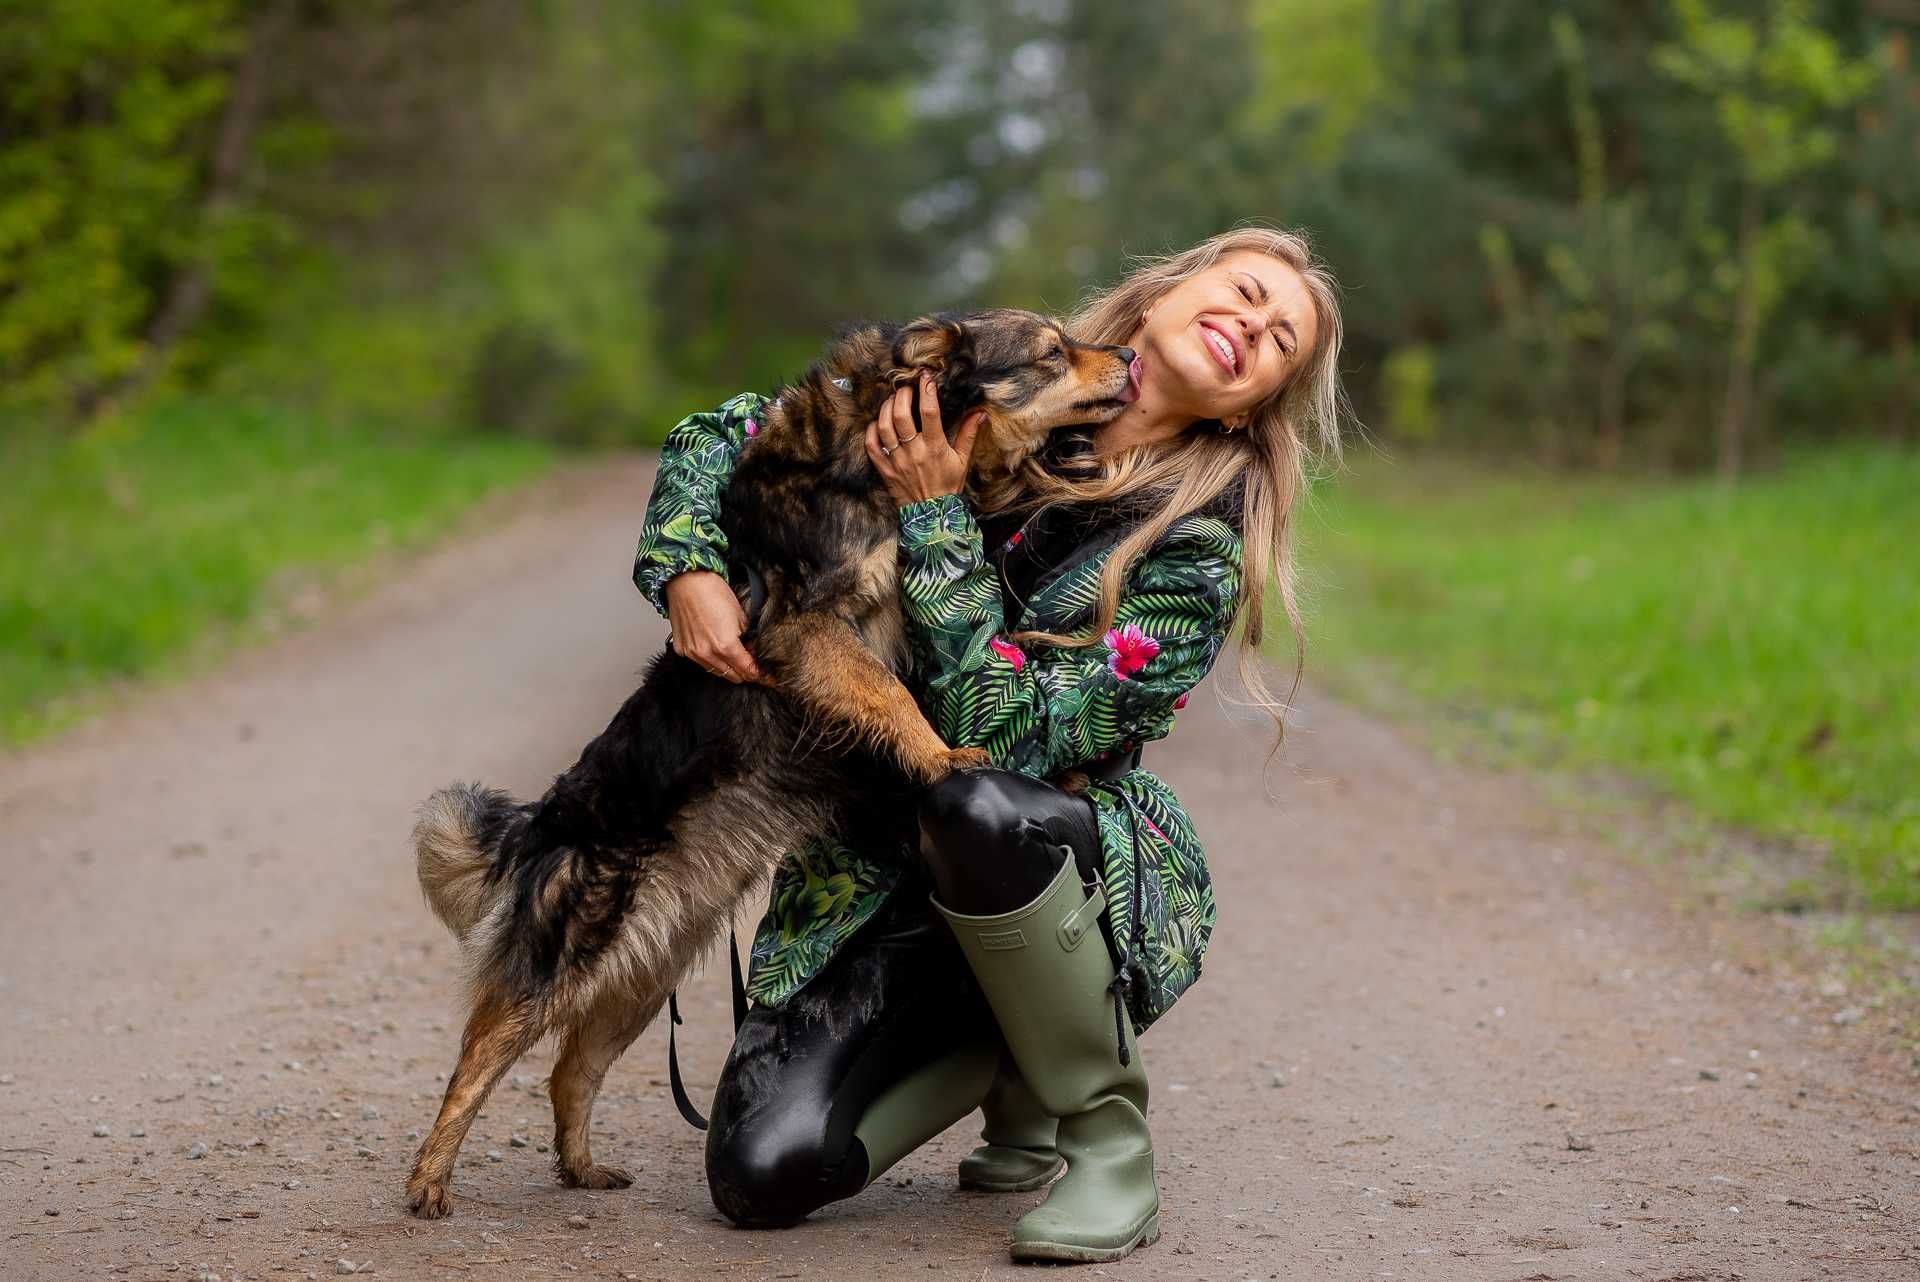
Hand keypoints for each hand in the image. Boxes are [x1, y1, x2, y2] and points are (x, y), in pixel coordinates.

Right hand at [663, 570, 762, 682]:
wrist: (687, 582)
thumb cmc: (712, 592)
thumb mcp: (741, 616)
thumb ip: (748, 638)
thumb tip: (753, 651)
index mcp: (726, 646)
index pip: (748, 670)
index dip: (761, 675)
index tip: (768, 678)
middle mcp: (708, 653)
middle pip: (733, 676)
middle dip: (745, 673)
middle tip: (753, 666)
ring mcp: (693, 653)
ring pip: (717, 672)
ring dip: (729, 668)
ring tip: (735, 657)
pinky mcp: (682, 649)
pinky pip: (701, 663)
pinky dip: (711, 660)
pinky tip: (716, 650)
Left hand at [865, 371, 986, 505]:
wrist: (931, 515)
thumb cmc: (948, 485)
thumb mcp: (962, 460)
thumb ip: (968, 434)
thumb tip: (980, 413)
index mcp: (935, 448)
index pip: (930, 413)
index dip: (927, 391)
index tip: (926, 377)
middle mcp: (914, 452)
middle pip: (901, 416)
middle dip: (902, 396)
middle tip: (905, 390)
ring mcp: (897, 460)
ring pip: (884, 427)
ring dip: (886, 409)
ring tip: (892, 401)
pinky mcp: (884, 468)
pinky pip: (872, 445)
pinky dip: (872, 430)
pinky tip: (879, 423)